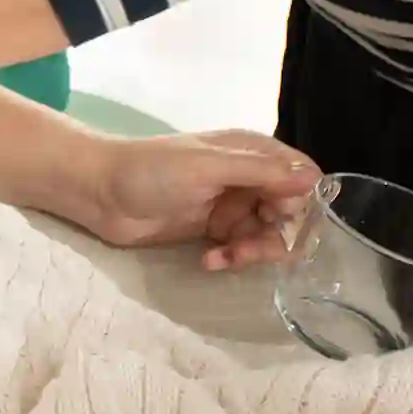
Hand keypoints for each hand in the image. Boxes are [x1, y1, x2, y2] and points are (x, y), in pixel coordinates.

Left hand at [86, 130, 320, 270]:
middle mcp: (248, 177)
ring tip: (225, 258)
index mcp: (251, 152)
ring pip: (268, 235)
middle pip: (291, 212)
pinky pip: (241, 248)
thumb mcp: (207, 167)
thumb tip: (314, 179)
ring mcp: (231, 205)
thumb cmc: (150, 170)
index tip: (280, 219)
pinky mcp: (213, 230)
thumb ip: (260, 172)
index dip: (302, 202)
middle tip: (249, 249)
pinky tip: (209, 261)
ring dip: (253, 251)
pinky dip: (232, 257)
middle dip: (278, 235)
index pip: (303, 177)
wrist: (98, 192)